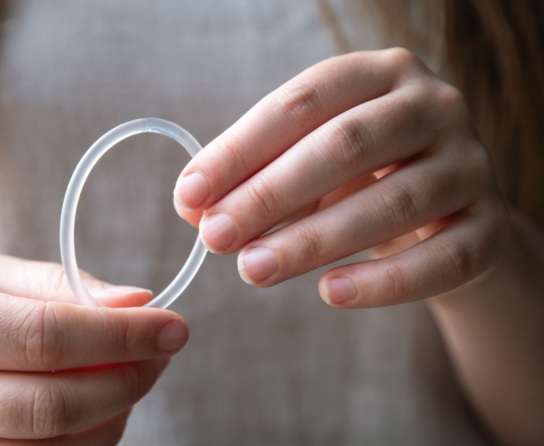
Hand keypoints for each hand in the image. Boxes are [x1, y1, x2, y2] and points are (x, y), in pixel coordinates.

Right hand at [0, 255, 187, 444]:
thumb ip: (58, 286)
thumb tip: (138, 304)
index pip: (39, 337)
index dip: (118, 335)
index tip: (173, 326)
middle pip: (46, 408)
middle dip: (125, 381)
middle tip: (164, 351)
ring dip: (111, 413)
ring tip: (129, 371)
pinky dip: (85, 442)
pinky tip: (98, 406)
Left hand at [174, 48, 509, 307]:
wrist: (446, 216)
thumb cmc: (359, 178)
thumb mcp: (305, 165)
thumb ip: (251, 179)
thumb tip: (192, 208)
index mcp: (378, 74)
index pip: (301, 102)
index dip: (240, 149)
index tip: (189, 195)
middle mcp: (433, 106)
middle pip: (346, 145)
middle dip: (270, 194)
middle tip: (215, 237)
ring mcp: (470, 164)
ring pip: (393, 203)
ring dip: (313, 241)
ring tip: (253, 270)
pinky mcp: (490, 227)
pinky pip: (440, 259)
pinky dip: (383, 282)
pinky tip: (329, 293)